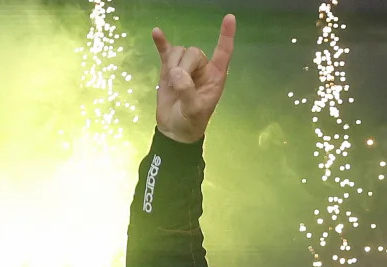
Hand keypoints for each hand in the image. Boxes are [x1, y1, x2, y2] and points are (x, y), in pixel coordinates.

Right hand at [151, 14, 235, 143]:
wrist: (175, 128)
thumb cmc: (190, 121)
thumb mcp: (193, 110)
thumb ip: (187, 92)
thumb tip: (177, 74)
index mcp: (216, 77)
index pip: (223, 52)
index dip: (226, 36)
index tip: (230, 18)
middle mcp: (202, 69)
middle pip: (193, 52)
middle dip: (183, 66)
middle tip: (178, 86)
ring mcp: (185, 67)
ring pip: (179, 51)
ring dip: (172, 64)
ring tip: (171, 84)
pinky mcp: (169, 68)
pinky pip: (166, 50)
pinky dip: (161, 42)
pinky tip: (156, 32)